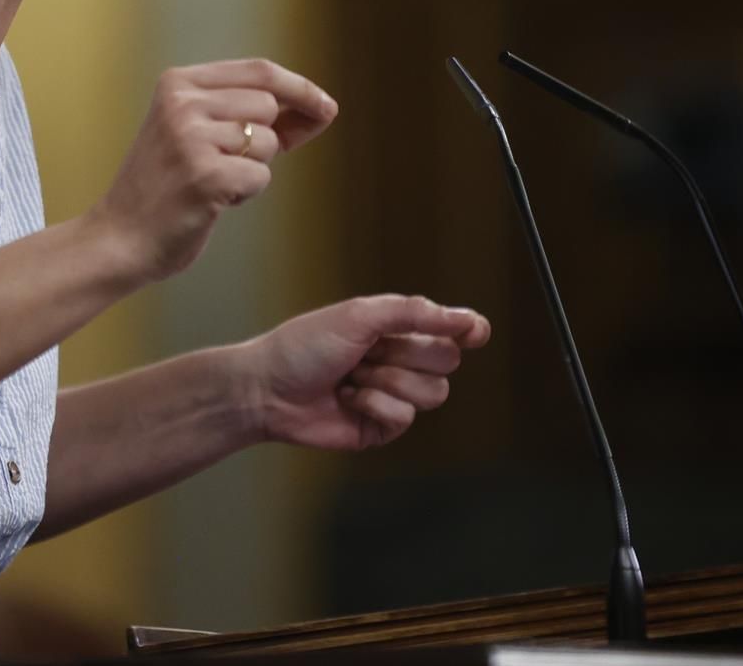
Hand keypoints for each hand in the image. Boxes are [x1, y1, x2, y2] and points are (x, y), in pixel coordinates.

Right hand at [93, 59, 336, 284]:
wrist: (120, 238)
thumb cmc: (168, 188)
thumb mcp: (200, 134)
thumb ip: (252, 115)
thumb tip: (323, 107)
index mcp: (178, 83)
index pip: (260, 71)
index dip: (300, 88)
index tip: (326, 107)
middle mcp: (181, 103)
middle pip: (268, 105)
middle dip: (266, 139)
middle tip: (228, 164)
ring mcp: (189, 137)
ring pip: (267, 143)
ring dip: (252, 170)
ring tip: (211, 182)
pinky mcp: (203, 175)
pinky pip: (259, 177)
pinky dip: (244, 194)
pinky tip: (210, 200)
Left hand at [242, 295, 491, 450]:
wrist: (268, 388)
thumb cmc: (306, 345)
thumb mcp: (359, 316)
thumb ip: (414, 313)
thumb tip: (467, 318)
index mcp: (398, 329)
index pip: (452, 331)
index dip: (469, 331)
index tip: (474, 332)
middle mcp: (402, 362)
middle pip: (448, 361)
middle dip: (408, 354)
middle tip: (369, 351)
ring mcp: (394, 396)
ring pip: (434, 394)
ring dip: (388, 380)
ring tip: (353, 375)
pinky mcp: (382, 428)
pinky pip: (405, 418)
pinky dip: (374, 404)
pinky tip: (347, 398)